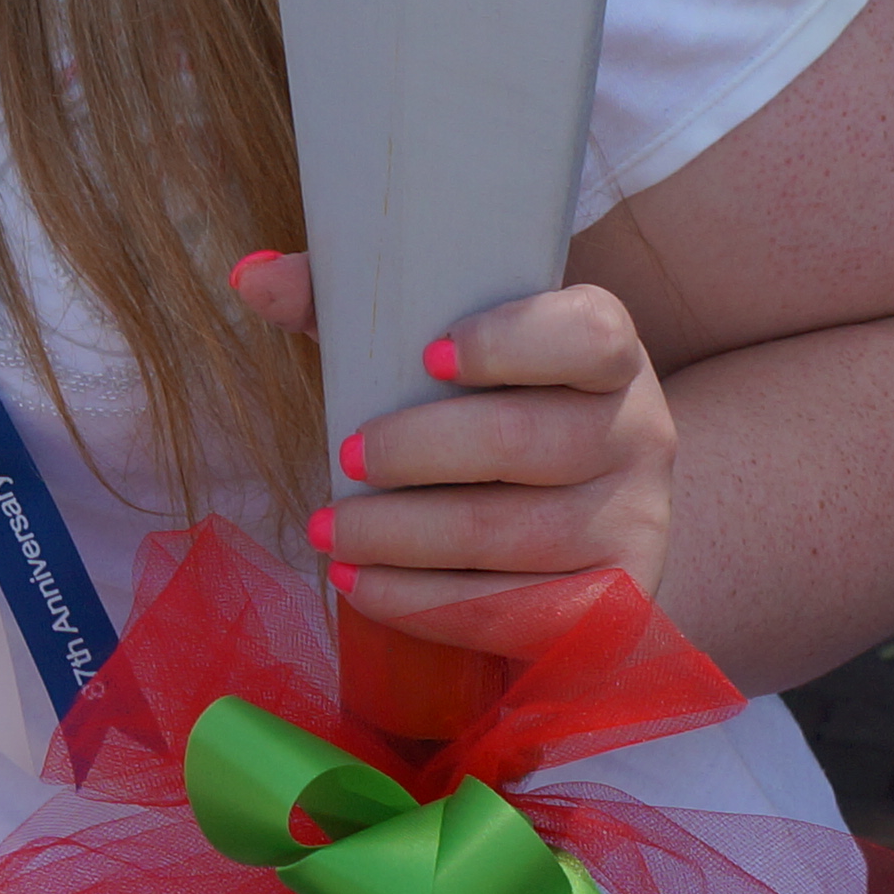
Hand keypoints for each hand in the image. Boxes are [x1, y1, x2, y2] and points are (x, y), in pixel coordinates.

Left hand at [229, 253, 678, 624]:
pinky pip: (519, 615)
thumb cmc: (488, 406)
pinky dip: (428, 606)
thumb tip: (253, 277)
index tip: (425, 357)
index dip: (510, 344)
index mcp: (607, 349)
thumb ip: (350, 302)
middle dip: (418, 453)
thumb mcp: (432, 344)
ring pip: (513, 536)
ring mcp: (638, 521)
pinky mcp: (618, 603)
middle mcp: (640, 430)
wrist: (586, 507)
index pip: (588, 334)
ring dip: (403, 540)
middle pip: (527, 441)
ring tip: (327, 533)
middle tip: (343, 458)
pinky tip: (364, 587)